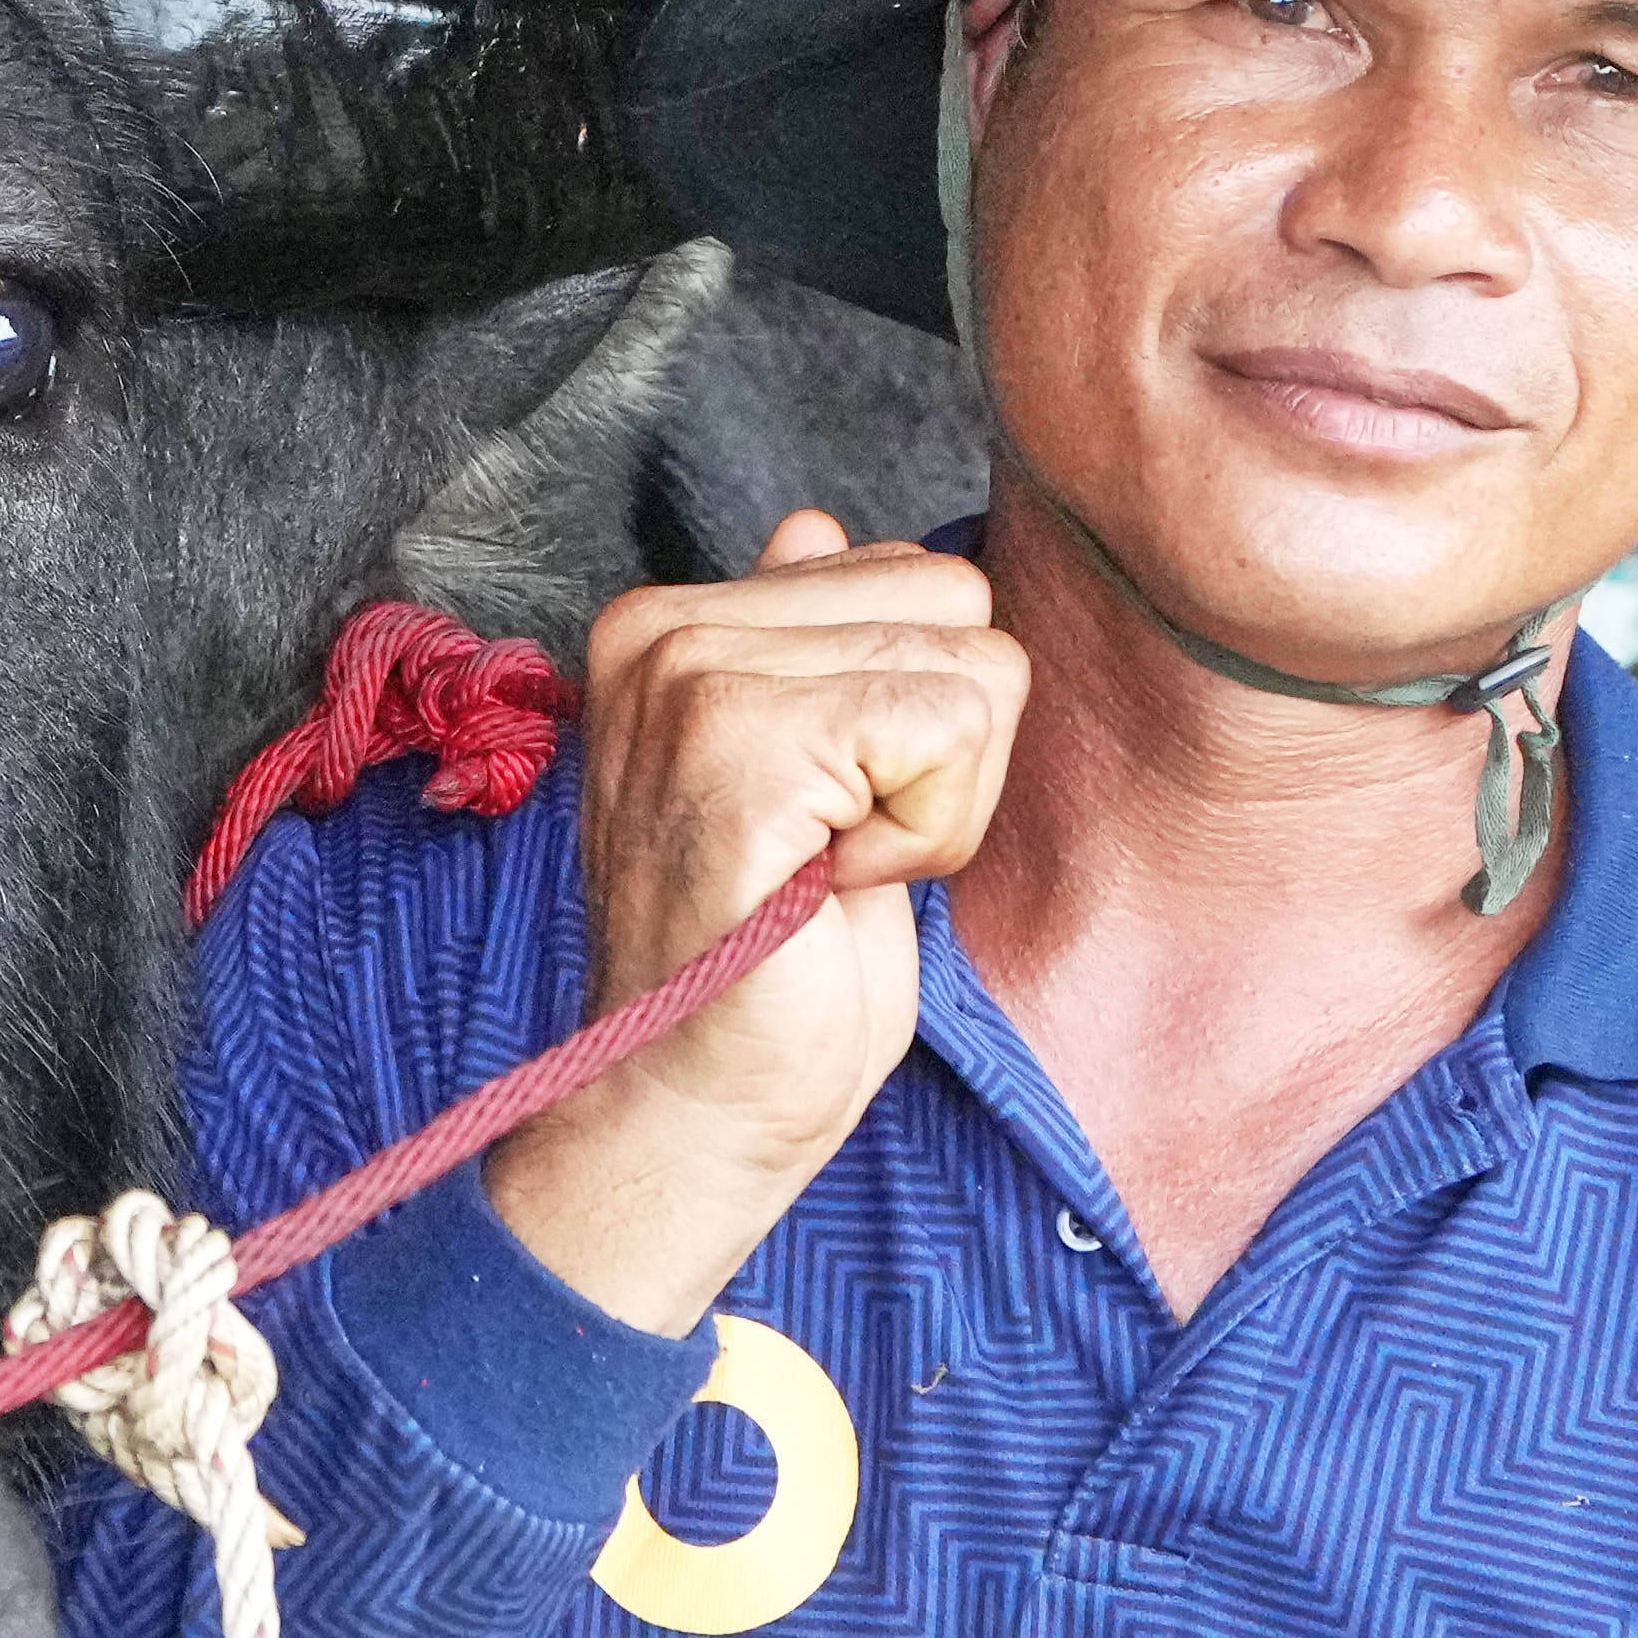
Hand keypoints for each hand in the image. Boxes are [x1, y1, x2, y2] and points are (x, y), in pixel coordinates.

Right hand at [485, 510, 1028, 1334]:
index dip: (919, 718)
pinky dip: (928, 834)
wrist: (697, 1108)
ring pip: (973, 671)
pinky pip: (949, 732)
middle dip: (944, 751)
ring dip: (937, 803)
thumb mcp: (798, 778)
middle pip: (961, 607)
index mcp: (669, 620)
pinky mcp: (737, 748)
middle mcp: (664, 627)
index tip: (824, 816)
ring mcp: (691, 680)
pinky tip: (831, 887)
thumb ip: (798, 646)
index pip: (921, 578)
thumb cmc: (761, 967)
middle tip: (835, 850)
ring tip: (828, 871)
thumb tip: (814, 528)